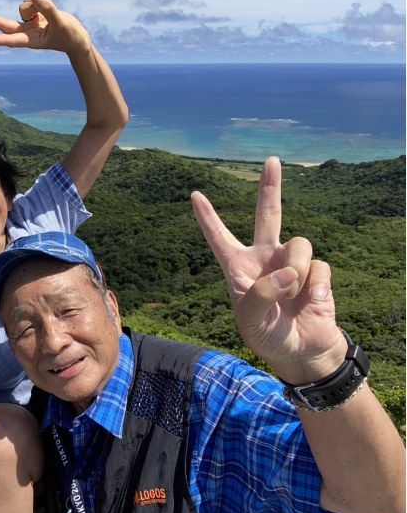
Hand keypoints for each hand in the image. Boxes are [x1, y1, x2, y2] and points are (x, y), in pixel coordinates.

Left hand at [0, 0, 90, 54]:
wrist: (76, 38)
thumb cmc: (70, 36)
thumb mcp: (61, 22)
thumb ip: (48, 9)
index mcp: (31, 40)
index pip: (13, 39)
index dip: (0, 39)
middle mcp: (27, 32)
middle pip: (6, 23)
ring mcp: (29, 23)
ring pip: (23, 6)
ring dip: (35, 2)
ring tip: (49, 5)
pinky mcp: (33, 14)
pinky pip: (31, 0)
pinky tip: (49, 2)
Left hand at [191, 157, 346, 383]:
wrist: (302, 352)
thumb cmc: (267, 336)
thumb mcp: (251, 320)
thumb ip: (262, 294)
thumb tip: (288, 272)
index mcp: (238, 268)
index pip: (219, 238)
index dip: (207, 217)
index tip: (195, 195)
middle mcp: (264, 258)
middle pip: (268, 214)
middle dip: (270, 187)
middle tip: (272, 160)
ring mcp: (291, 263)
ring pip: (299, 244)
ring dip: (297, 269)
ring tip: (292, 293)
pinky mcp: (316, 272)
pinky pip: (318, 266)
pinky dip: (315, 285)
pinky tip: (311, 302)